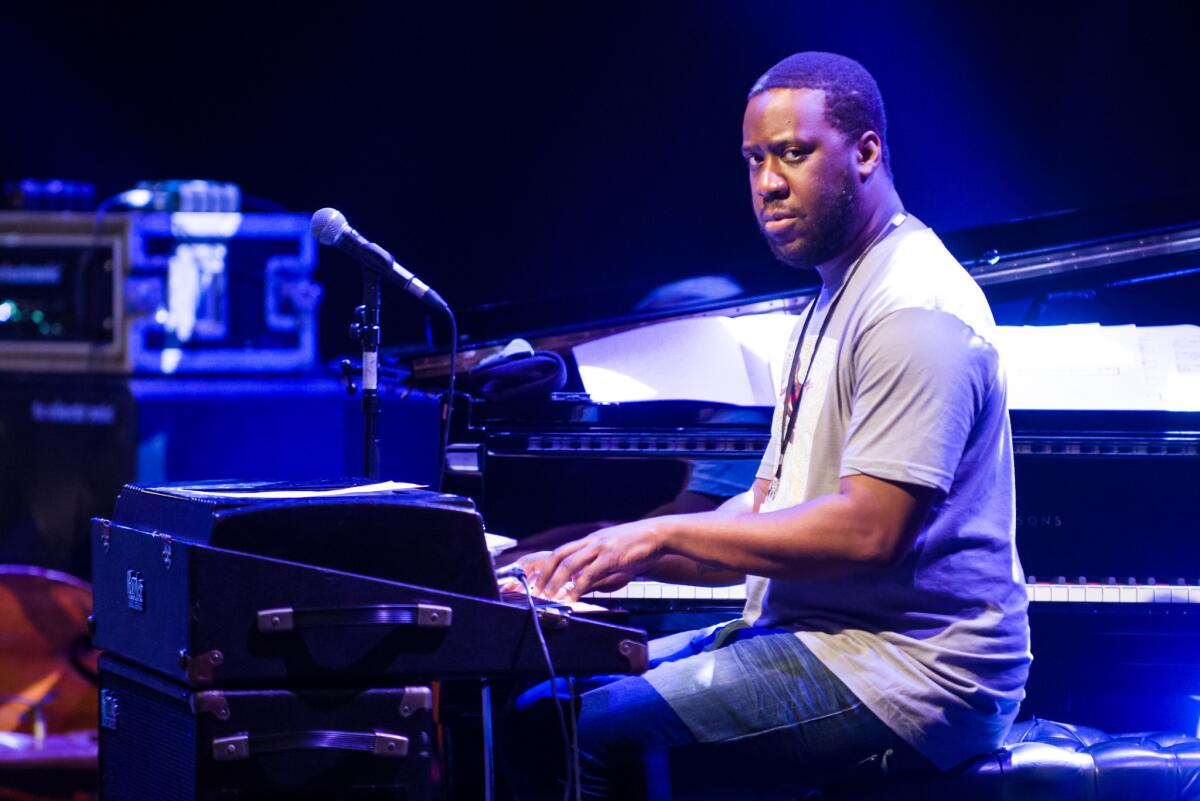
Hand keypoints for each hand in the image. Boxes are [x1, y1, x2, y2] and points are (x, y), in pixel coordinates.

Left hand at [522, 517, 670, 601]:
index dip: (546, 567)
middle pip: (559, 556)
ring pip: (569, 563)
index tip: (537, 582)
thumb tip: (583, 587)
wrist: (659, 535)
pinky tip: (572, 597)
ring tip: (549, 597)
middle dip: (544, 575)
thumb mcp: (614, 559)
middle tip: (536, 592)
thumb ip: (598, 572)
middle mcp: (591, 542)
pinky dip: (577, 586)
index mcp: (590, 542)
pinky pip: (590, 572)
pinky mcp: (611, 556)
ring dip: (556, 582)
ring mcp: (600, 547)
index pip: (560, 552)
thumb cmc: (638, 549)